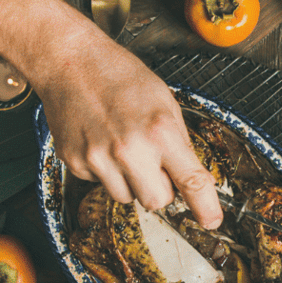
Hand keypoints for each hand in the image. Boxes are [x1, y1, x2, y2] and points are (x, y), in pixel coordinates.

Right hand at [29, 35, 223, 228]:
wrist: (70, 62)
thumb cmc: (120, 77)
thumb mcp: (164, 102)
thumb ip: (178, 142)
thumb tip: (192, 178)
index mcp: (159, 131)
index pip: (190, 181)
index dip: (206, 206)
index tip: (212, 220)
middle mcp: (129, 149)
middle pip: (157, 201)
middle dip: (161, 189)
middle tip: (154, 163)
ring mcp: (98, 158)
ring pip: (127, 197)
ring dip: (131, 181)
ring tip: (123, 146)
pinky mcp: (75, 162)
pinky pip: (100, 184)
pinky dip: (105, 171)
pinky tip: (101, 141)